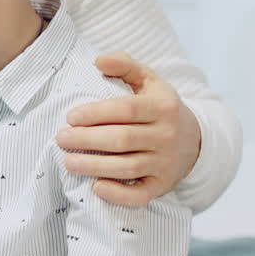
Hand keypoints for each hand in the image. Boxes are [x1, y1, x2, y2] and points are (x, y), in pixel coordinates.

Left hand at [57, 52, 200, 205]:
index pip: (126, 110)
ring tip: (68, 161)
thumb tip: (98, 60)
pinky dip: (118, 195)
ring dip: (94, 167)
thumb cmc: (158, 107)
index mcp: (162, 107)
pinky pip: (140, 195)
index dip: (95, 113)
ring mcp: (165, 163)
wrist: (193, 140)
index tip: (70, 117)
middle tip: (61, 138)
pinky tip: (96, 188)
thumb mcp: (148, 80)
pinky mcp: (162, 186)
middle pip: (122, 140)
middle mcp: (166, 136)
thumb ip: (124, 65)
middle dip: (86, 140)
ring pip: (127, 168)